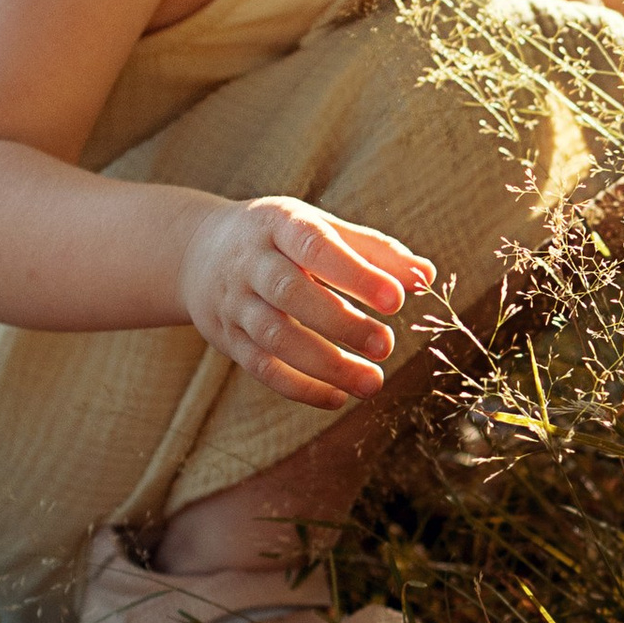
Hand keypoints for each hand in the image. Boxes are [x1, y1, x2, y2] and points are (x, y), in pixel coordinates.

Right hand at [179, 198, 433, 406]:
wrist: (197, 251)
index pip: (316, 246)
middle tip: (387, 345)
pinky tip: (337, 398)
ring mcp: (235, 302)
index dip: (356, 274)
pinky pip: (261, 367)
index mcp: (279, 224)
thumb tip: (426, 277)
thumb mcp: (321, 229)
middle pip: (290, 293)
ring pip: (274, 336)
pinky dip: (299, 387)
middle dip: (340, 322)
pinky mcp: (228, 338)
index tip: (398, 299)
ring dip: (325, 364)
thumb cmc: (282, 239)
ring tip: (372, 383)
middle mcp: (251, 262)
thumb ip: (375, 252)